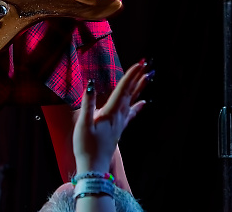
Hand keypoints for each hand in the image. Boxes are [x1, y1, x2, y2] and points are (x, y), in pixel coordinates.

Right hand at [73, 60, 147, 174]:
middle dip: (137, 78)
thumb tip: (90, 85)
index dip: (129, 76)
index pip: (121, 90)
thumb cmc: (85, 147)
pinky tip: (143, 103)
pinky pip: (130, 114)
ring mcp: (120, 123)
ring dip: (139, 88)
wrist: (93, 167)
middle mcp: (118, 117)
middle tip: (145, 64)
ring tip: (148, 77)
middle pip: (129, 94)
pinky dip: (137, 107)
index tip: (138, 64)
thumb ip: (87, 104)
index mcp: (110, 113)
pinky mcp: (118, 129)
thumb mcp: (83, 125)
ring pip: (132, 101)